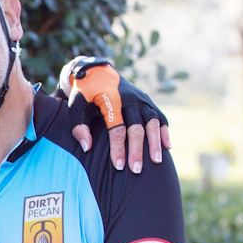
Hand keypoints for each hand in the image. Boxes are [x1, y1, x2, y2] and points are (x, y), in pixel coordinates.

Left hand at [59, 56, 171, 173]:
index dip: (118, 148)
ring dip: (155, 142)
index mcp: (112, 100)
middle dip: (137, 150)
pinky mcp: (148, 102)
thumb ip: (79, 126)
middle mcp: (131, 99)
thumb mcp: (75, 106)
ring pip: (153, 122)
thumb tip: (87, 148)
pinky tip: (167, 147)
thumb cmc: (85, 94)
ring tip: (156, 161)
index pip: (117, 128)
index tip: (118, 166)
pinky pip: (160, 118)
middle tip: (136, 170)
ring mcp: (142, 100)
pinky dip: (164, 132)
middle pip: (137, 128)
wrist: (97, 72)